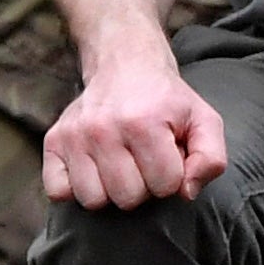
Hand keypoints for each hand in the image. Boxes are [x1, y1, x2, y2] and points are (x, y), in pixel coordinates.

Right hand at [41, 43, 227, 210]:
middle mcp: (104, 128)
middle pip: (128, 198)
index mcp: (144, 122)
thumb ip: (210, 158)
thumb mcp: (203, 120)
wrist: (125, 63)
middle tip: (142, 160)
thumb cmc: (166, 100)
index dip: (172, 175)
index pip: (166, 186)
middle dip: (142, 185)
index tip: (167, 154)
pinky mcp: (53, 141)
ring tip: (120, 165)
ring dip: (110, 190)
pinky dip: (74, 189)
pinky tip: (93, 169)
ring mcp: (75, 135)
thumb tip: (186, 192)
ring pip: (94, 201)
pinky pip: (58, 192)